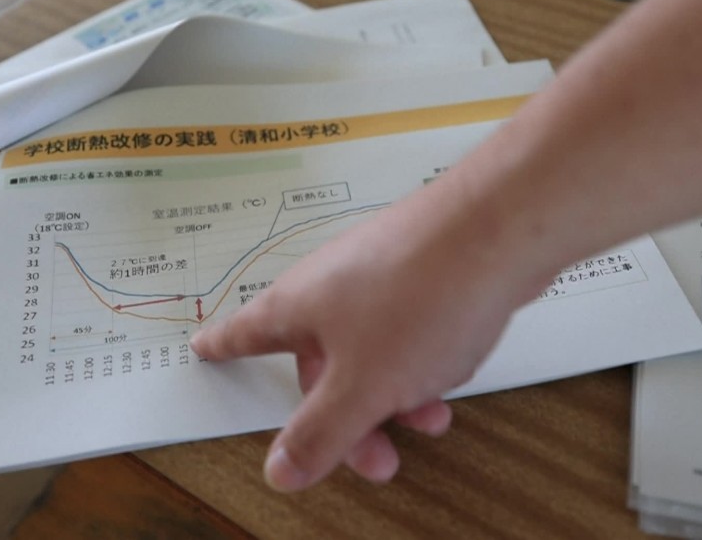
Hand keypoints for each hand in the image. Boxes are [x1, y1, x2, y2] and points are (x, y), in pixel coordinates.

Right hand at [191, 170, 547, 491]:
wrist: (498, 230)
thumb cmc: (417, 301)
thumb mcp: (361, 387)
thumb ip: (320, 434)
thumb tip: (278, 471)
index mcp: (296, 307)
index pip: (244, 333)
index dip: (222, 347)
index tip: (203, 348)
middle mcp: (329, 285)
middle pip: (318, 361)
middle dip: (344, 416)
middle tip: (376, 460)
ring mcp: (377, 273)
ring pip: (369, 349)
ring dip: (393, 394)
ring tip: (430, 419)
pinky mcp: (420, 270)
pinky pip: (406, 328)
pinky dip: (420, 360)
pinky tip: (452, 371)